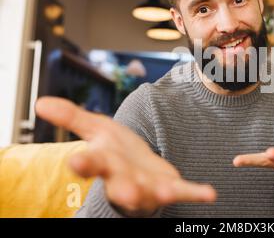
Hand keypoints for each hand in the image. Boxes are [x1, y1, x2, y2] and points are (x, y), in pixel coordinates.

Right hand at [35, 97, 215, 215]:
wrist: (136, 167)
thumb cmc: (114, 150)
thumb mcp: (96, 129)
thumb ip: (72, 117)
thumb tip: (40, 102)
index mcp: (105, 162)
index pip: (91, 164)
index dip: (84, 163)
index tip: (75, 162)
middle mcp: (124, 178)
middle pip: (120, 184)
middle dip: (122, 188)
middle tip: (124, 192)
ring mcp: (147, 185)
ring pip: (150, 193)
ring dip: (157, 193)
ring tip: (166, 191)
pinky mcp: (168, 186)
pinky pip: (182, 191)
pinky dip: (195, 193)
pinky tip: (210, 194)